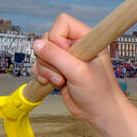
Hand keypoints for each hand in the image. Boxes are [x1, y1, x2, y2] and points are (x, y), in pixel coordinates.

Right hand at [31, 14, 125, 130]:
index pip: (63, 23)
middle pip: (48, 39)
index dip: (57, 37)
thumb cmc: (99, 92)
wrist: (99, 113)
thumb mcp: (78, 72)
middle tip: (62, 72)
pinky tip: (52, 83)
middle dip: (49, 57)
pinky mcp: (59, 69)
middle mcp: (76, 46)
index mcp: (87, 39)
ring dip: (46, 68)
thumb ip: (56, 56)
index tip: (64, 54)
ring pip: (42, 53)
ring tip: (59, 81)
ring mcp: (67, 58)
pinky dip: (42, 74)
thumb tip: (37, 44)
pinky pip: (40, 65)